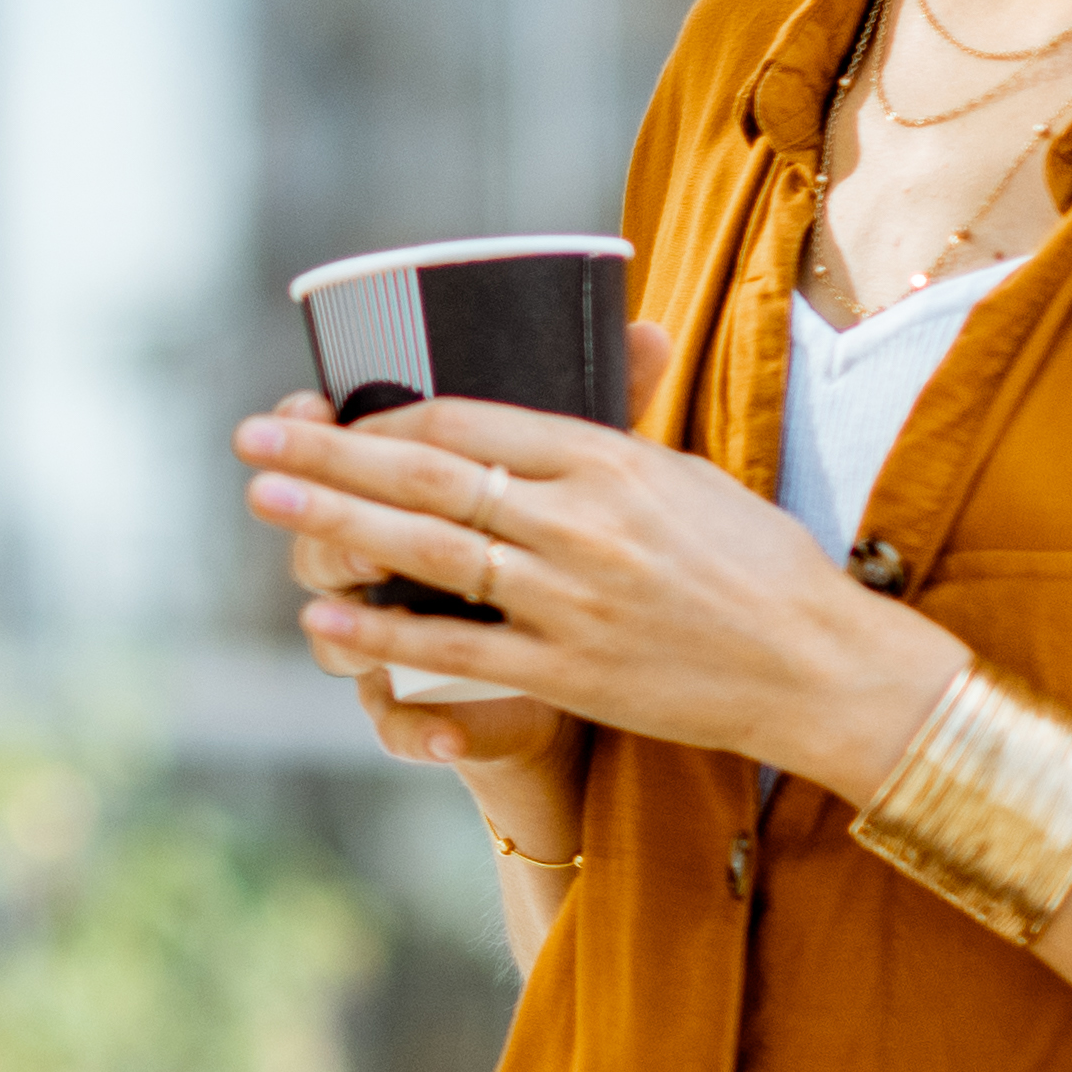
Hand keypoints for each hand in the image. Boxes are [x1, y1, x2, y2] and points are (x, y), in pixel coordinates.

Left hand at [233, 319, 956, 804]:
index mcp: (610, 460)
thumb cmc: (755, 565)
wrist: (818, 665)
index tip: (329, 411)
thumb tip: (536, 398)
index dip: (386, 416)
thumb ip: (604, 439)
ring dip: (335, 523)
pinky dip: (383, 631)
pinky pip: (457, 648)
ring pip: (430, 552)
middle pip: (431, 475)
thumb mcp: (681, 476)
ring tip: (264, 499)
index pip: (471, 420)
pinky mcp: (569, 673)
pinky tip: (322, 616)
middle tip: (253, 436)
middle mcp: (584, 522)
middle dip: (330, 453)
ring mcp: (573, 600)